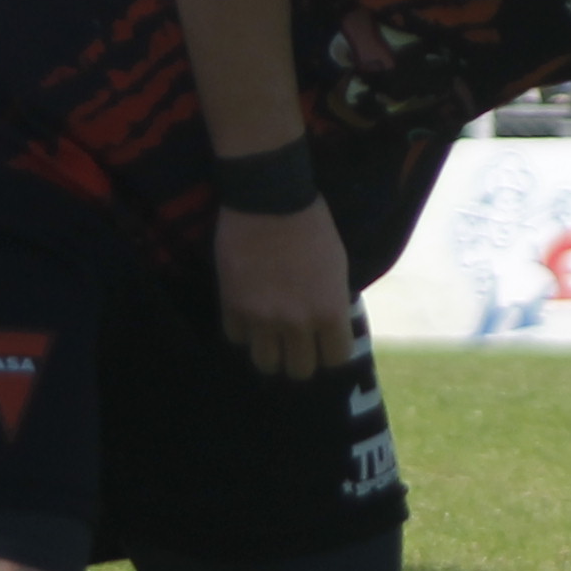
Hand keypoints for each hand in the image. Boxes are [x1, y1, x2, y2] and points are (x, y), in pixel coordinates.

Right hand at [215, 200, 354, 376]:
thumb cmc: (312, 227)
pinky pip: (237, 337)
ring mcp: (262, 318)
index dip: (330, 352)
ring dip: (269, 351)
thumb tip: (327, 325)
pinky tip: (248, 314)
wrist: (269, 200)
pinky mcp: (233, 307)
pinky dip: (243, 330)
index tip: (323, 343)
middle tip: (295, 344)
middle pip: (300, 370)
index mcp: (330, 311)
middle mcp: (297, 323)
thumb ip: (332, 303)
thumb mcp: (337, 267)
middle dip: (299, 358)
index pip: (335, 359)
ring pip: (265, 363)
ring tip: (268, 336)